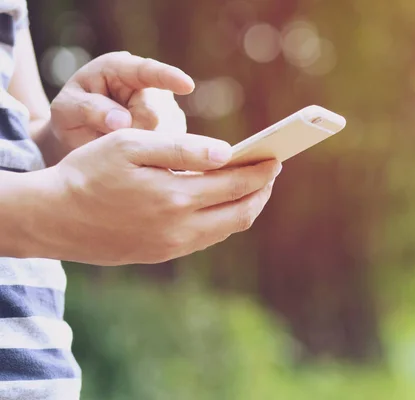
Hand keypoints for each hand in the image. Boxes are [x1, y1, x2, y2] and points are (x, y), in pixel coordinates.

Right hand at [31, 129, 280, 265]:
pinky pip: (206, 238)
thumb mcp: (130, 146)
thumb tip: (226, 152)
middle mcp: (180, 228)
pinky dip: (223, 219)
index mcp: (175, 197)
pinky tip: (221, 204)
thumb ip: (181, 149)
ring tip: (251, 186)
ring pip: (226, 229)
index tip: (275, 158)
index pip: (237, 185)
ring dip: (245, 206)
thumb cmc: (89, 172)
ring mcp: (172, 246)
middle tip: (270, 172)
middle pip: (240, 212)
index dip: (261, 171)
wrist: (53, 218)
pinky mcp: (162, 254)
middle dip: (261, 190)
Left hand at [50, 51, 192, 149]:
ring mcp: (165, 105)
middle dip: (133, 135)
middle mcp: (149, 84)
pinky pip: (173, 146)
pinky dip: (154, 155)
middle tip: (107, 140)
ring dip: (143, 147)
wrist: (80, 134)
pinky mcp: (174, 127)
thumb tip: (122, 121)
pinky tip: (135, 152)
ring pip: (168, 134)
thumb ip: (90, 110)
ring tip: (118, 144)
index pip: (147, 71)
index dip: (168, 77)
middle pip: (156, 115)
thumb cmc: (71, 115)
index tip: (186, 85)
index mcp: (120, 68)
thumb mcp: (66, 109)